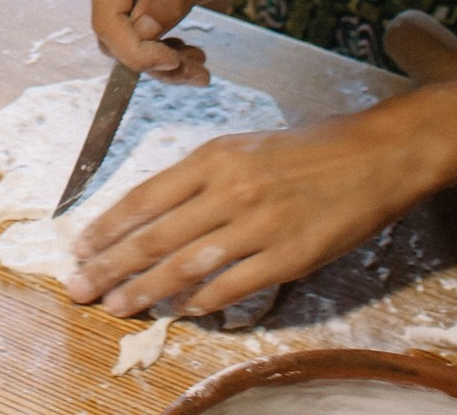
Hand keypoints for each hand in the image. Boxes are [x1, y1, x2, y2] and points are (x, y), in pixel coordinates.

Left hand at [63, 109, 436, 316]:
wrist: (376, 156)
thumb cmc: (310, 148)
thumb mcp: (245, 145)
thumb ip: (201, 177)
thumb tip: (157, 213)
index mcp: (215, 157)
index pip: (145, 197)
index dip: (108, 227)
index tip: (80, 247)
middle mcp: (231, 190)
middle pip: (155, 236)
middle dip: (111, 265)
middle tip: (80, 287)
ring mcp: (260, 226)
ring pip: (186, 266)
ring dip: (145, 290)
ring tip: (116, 307)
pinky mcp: (288, 257)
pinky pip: (232, 287)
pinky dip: (201, 302)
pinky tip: (180, 311)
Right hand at [84, 0, 252, 85]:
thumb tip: (145, 33)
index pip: (109, 19)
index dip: (137, 51)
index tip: (176, 63)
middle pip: (112, 32)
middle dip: (152, 59)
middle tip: (197, 72)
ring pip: (119, 35)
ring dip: (157, 58)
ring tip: (197, 65)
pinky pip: (126, 27)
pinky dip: (154, 46)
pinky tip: (183, 51)